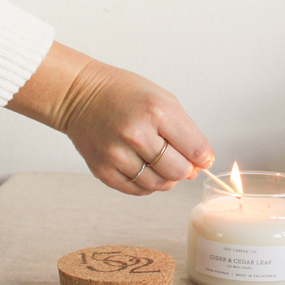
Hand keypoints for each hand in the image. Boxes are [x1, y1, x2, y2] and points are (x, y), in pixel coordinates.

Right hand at [8, 42, 213, 195]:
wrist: (80, 94)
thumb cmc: (125, 94)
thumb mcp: (163, 100)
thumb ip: (186, 133)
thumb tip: (197, 167)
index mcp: (156, 112)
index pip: (196, 150)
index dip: (204, 158)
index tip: (202, 158)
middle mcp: (136, 134)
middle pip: (179, 171)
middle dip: (185, 169)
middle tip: (179, 159)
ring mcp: (117, 154)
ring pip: (159, 184)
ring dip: (166, 178)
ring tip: (159, 161)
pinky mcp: (103, 170)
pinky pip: (137, 189)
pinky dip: (147, 183)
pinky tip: (143, 167)